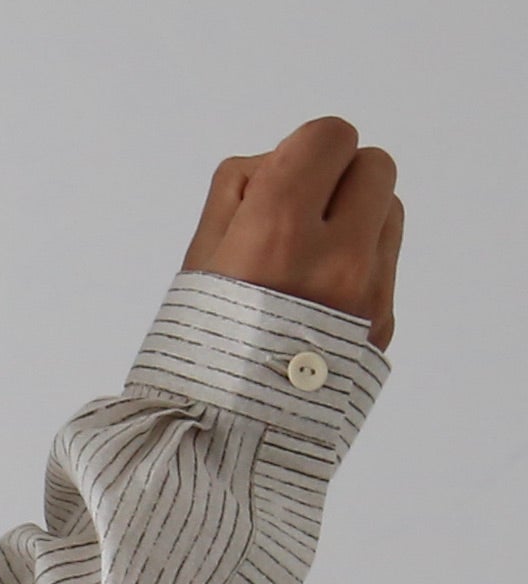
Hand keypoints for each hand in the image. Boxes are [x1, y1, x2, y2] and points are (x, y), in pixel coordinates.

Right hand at [183, 116, 402, 351]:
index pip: (329, 136)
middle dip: (338, 181)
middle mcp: (334, 257)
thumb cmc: (196, 352)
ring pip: (389, 211)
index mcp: (278, 229)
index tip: (283, 182)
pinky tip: (320, 301)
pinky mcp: (383, 328)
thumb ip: (239, 192)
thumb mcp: (195, 260)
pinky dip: (360, 267)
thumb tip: (281, 166)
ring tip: (312, 263)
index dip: (305, 151)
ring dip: (358, 220)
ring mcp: (367, 295)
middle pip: (374, 166)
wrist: (219, 447)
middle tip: (301, 219)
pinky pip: (385, 265)